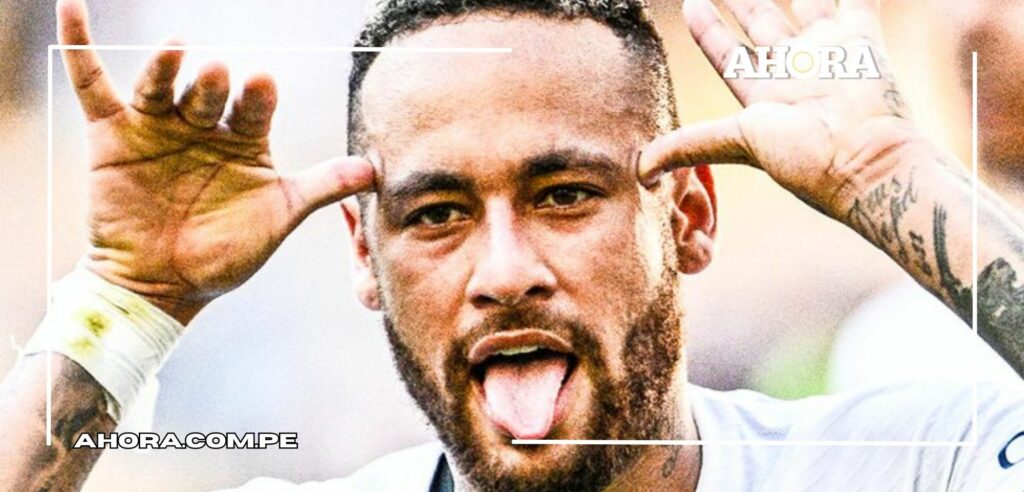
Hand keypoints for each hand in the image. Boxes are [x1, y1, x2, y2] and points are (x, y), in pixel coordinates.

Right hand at [57, 0, 373, 322]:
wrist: (163, 286)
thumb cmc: (224, 253)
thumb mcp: (279, 217)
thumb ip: (323, 187)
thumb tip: (376, 170)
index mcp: (245, 140)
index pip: (256, 107)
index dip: (259, 96)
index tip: (263, 85)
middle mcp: (203, 126)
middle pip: (210, 94)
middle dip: (215, 85)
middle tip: (221, 75)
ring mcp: (157, 125)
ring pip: (162, 85)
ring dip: (167, 67)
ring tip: (177, 50)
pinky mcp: (112, 132)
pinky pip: (93, 82)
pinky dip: (80, 45)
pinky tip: (71, 7)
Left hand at [639, 0, 927, 217]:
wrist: (865, 161)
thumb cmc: (803, 157)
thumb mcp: (735, 143)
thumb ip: (688, 145)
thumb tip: (636, 171)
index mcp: (763, 94)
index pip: (727, 53)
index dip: (708, 28)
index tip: (692, 3)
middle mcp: (794, 72)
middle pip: (762, 23)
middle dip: (744, 1)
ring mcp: (830, 56)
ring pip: (806, 6)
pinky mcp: (863, 42)